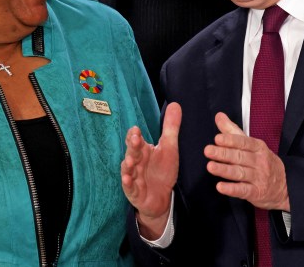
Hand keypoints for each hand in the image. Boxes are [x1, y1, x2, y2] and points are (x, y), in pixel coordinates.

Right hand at [121, 102, 180, 238]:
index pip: (135, 140)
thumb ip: (170, 128)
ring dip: (128, 165)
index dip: (134, 135)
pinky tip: (128, 179)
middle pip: (132, 152)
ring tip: (130, 161)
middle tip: (135, 139)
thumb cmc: (162, 171)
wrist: (160, 198)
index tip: (137, 129)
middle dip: (133, 146)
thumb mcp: (169, 148)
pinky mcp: (134, 191)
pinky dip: (128, 183)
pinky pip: (130, 187)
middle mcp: (135, 162)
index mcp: (143, 151)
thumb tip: (175, 104)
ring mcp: (133, 177)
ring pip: (128, 169)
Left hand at [204, 112, 289, 211]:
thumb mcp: (251, 144)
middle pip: (239, 157)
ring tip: (210, 166)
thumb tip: (219, 116)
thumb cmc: (262, 161)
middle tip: (208, 151)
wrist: (285, 185)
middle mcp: (259, 161)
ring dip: (224, 170)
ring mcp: (259, 177)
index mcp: (258, 147)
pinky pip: (243, 190)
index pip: (243, 142)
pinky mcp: (256, 192)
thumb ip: (232, 131)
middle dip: (223, 154)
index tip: (217, 139)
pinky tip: (220, 187)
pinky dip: (231, 189)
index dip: (230, 140)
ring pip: (240, 173)